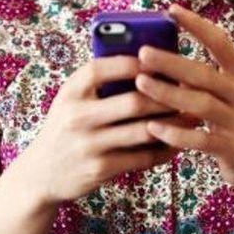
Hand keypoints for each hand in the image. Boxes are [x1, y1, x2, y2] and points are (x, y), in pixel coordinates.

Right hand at [13, 56, 180, 206]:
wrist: (41, 174)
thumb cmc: (66, 127)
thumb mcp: (72, 99)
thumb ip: (101, 82)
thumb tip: (150, 60)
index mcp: (71, 92)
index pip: (103, 69)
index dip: (135, 63)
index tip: (160, 60)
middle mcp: (77, 117)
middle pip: (133, 102)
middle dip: (167, 96)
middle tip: (190, 91)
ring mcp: (89, 145)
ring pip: (143, 131)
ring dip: (172, 123)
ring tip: (193, 114)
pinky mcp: (100, 169)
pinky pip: (142, 157)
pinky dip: (164, 149)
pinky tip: (178, 141)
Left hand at [136, 4, 233, 198]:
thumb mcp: (230, 96)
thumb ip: (205, 79)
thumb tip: (162, 59)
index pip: (221, 43)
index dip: (197, 25)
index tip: (172, 10)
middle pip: (206, 74)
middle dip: (172, 62)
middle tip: (142, 52)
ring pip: (202, 104)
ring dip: (168, 94)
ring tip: (141, 84)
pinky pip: (201, 139)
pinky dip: (175, 132)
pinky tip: (152, 126)